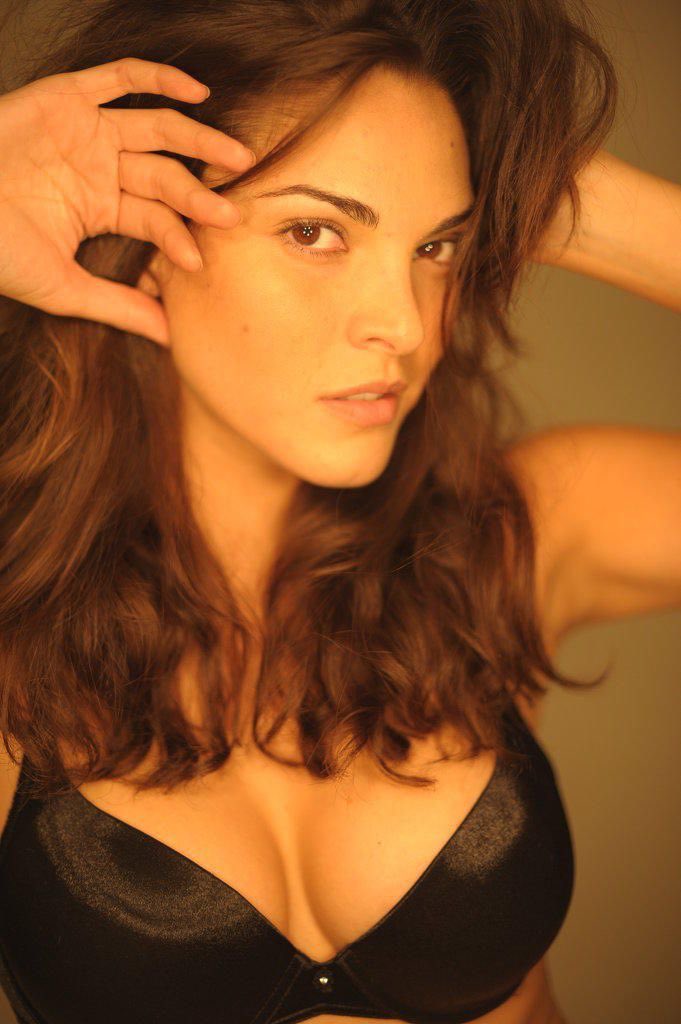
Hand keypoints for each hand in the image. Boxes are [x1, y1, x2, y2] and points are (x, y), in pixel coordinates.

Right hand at [0, 57, 254, 343]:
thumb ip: (118, 305)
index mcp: (101, 208)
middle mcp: (101, 167)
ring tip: (236, 157)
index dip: (176, 236)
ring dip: (198, 140)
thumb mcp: (64, 287)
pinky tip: (198, 93)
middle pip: (165, 174)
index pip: (154, 218)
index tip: (195, 262)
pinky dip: (159, 78)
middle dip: (198, 193)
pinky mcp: (68, 97)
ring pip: (156, 128)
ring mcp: (87, 131)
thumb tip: (169, 336)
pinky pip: (120, 78)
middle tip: (231, 212)